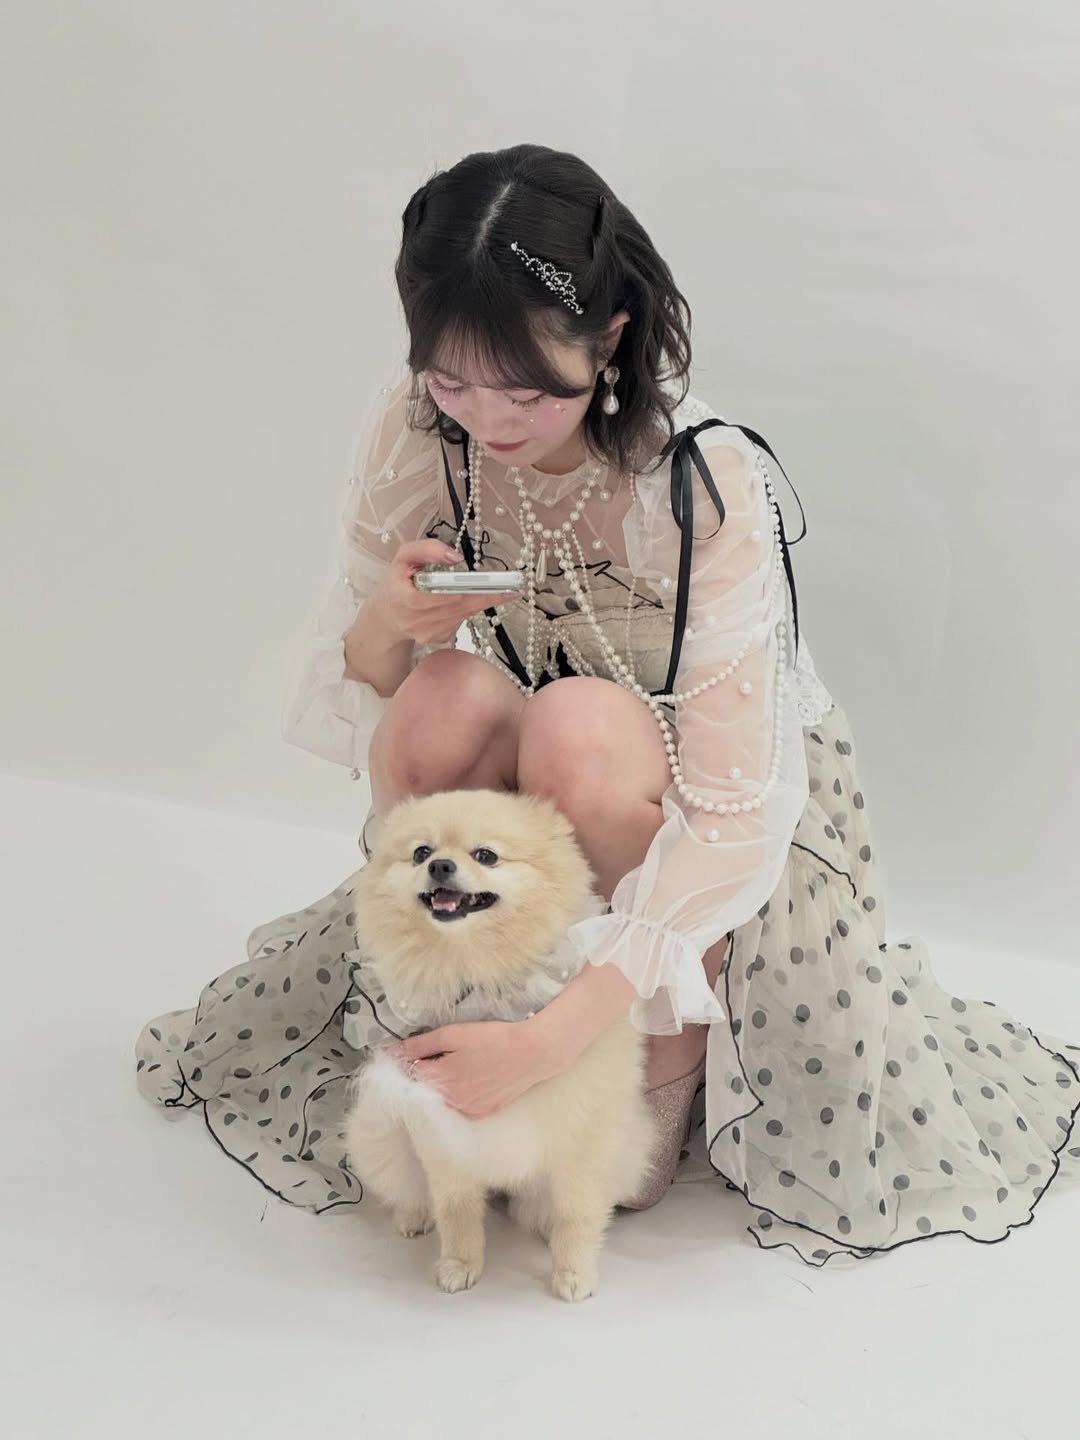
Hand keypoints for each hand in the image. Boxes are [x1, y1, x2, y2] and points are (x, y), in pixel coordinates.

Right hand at [372, 539, 521, 645]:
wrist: (387, 615)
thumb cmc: (397, 583)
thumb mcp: (403, 557)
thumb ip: (426, 549)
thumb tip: (455, 557)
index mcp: (407, 600)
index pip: (447, 596)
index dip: (475, 591)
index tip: (498, 586)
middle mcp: (418, 622)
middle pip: (462, 606)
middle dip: (488, 594)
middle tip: (514, 585)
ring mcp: (429, 634)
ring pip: (465, 613)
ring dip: (482, 600)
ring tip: (499, 588)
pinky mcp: (439, 639)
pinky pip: (461, 620)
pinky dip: (468, 607)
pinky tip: (468, 598)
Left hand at [389, 1018, 566, 1118]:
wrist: (531, 1052)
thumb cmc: (493, 1039)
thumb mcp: (452, 1035)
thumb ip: (420, 1045)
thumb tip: (394, 1051)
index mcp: (440, 1082)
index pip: (410, 1075)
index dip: (412, 1059)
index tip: (416, 1050)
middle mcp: (451, 1102)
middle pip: (426, 1088)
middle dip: (427, 1072)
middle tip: (443, 1053)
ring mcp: (468, 1110)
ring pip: (443, 1098)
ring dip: (444, 1083)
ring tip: (462, 1063)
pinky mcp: (483, 1112)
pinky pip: (461, 1105)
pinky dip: (460, 1093)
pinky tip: (472, 1076)